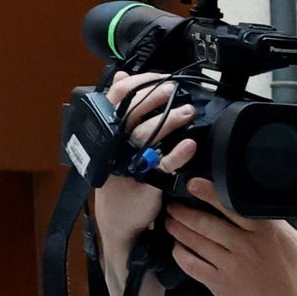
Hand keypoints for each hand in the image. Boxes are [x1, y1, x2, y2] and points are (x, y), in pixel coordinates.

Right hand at [89, 70, 195, 255]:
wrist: (118, 219)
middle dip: (154, 97)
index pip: (117, 98)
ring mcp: (129, 161)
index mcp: (106, 130)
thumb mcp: (113, 140)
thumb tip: (120, 76)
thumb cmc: (117, 175)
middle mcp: (114, 143)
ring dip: (169, 120)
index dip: (138, 83)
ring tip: (188, 111)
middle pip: (131, 112)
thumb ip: (118, 109)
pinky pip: (163, 164)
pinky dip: (178, 154)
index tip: (159, 77)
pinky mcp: (146, 181)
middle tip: (173, 89)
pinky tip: (190, 145)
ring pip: (147, 134)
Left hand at [163, 178, 296, 295]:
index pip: (230, 205)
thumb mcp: (293, 241)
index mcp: (264, 231)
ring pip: (194, 241)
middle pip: (205, 222)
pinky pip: (191, 264)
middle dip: (183, 211)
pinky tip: (177, 247)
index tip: (192, 184)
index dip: (208, 192)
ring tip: (170, 221)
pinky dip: (180, 253)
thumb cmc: (290, 275)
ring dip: (177, 228)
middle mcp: (244, 245)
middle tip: (173, 205)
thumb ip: (274, 222)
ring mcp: (230, 265)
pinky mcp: (219, 283)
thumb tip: (256, 204)